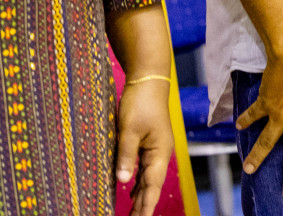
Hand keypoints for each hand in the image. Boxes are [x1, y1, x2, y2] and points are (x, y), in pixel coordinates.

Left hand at [115, 78, 173, 215]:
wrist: (148, 80)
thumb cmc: (140, 102)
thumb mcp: (129, 130)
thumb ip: (126, 156)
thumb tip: (122, 182)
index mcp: (160, 152)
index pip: (153, 186)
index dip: (146, 205)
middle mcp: (160, 153)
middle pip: (152, 185)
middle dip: (143, 205)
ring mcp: (155, 148)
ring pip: (147, 179)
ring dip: (140, 196)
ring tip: (132, 213)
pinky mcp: (148, 143)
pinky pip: (143, 169)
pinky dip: (137, 182)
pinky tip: (130, 191)